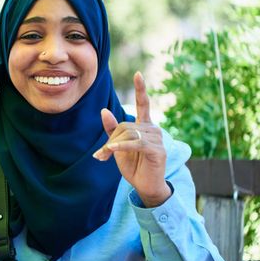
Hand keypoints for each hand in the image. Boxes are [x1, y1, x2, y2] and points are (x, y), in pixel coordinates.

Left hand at [93, 72, 169, 206]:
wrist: (145, 186)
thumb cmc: (134, 165)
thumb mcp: (118, 146)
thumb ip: (112, 129)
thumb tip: (104, 110)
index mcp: (145, 125)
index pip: (143, 104)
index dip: (140, 89)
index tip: (138, 74)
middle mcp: (153, 129)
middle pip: (124, 125)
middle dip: (111, 140)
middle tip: (102, 155)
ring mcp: (157, 139)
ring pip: (128, 134)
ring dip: (113, 146)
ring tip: (106, 157)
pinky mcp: (157, 150)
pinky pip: (135, 143)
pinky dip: (121, 146)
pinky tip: (111, 150)